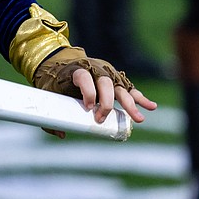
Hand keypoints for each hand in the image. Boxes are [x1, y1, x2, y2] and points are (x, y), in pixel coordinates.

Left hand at [32, 45, 155, 134]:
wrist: (59, 64)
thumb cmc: (53, 82)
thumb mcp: (47, 95)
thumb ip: (51, 115)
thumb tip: (62, 134)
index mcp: (76, 70)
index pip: (84, 77)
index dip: (88, 90)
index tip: (88, 106)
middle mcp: (94, 70)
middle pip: (105, 83)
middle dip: (107, 102)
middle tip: (101, 118)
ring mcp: (107, 74)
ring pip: (120, 88)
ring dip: (130, 104)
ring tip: (139, 119)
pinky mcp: (115, 80)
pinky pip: (130, 90)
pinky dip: (140, 98)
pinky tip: (151, 107)